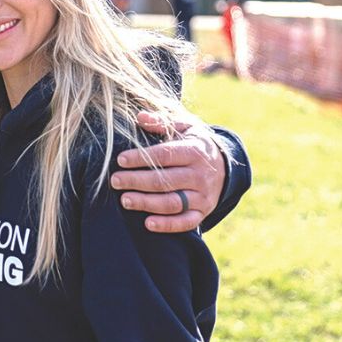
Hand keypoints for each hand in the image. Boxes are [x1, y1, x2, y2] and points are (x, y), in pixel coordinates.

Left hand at [110, 113, 225, 233]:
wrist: (225, 165)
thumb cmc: (194, 144)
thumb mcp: (184, 128)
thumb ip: (162, 122)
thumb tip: (140, 117)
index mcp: (195, 152)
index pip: (165, 155)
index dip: (141, 158)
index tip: (120, 160)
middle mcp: (200, 175)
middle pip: (165, 181)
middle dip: (137, 181)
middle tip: (115, 181)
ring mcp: (203, 196)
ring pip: (173, 203)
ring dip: (147, 203)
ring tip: (125, 200)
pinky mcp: (203, 212)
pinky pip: (187, 222)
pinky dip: (168, 225)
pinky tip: (148, 224)